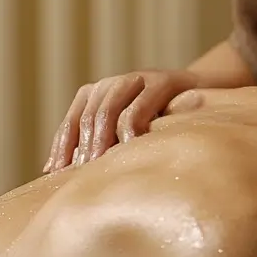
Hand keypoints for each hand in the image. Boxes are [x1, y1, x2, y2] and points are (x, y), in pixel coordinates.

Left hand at [43, 69, 201, 171]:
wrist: (202, 92)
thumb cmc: (159, 118)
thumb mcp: (124, 128)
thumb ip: (99, 143)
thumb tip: (56, 173)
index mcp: (96, 93)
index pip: (71, 122)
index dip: (62, 147)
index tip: (54, 173)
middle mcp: (112, 83)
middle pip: (88, 117)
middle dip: (82, 147)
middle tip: (80, 176)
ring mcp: (136, 79)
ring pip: (107, 110)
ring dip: (101, 140)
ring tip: (99, 164)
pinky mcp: (161, 81)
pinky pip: (138, 107)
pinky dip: (130, 128)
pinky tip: (129, 147)